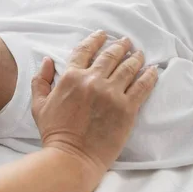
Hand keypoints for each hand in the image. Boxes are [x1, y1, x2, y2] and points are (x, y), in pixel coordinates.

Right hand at [30, 31, 157, 174]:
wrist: (72, 156)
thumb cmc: (54, 132)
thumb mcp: (39, 104)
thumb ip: (41, 80)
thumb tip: (47, 61)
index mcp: (71, 77)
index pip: (85, 50)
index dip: (95, 40)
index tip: (102, 35)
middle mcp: (92, 80)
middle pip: (110, 56)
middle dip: (119, 45)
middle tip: (126, 41)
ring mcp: (111, 94)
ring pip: (128, 68)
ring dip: (135, 58)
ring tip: (140, 53)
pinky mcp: (127, 109)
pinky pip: (142, 87)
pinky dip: (149, 76)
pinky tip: (153, 70)